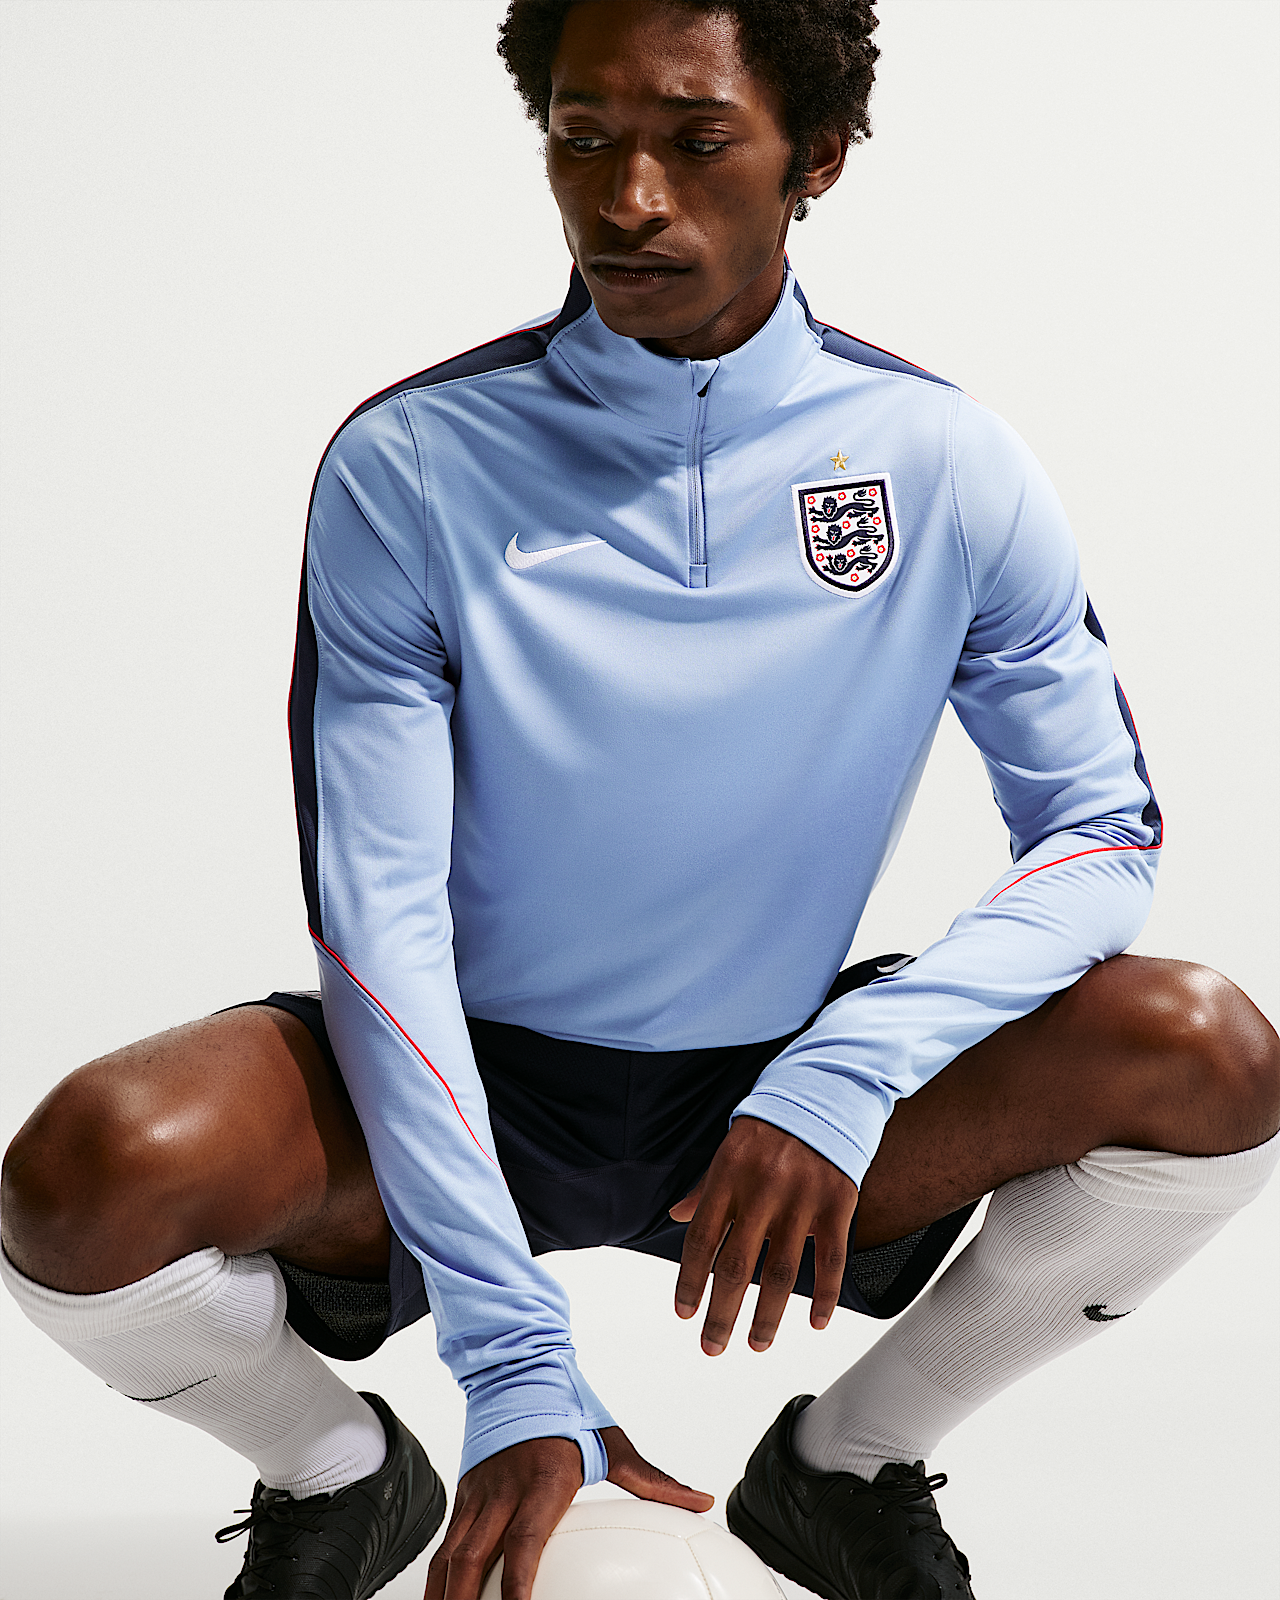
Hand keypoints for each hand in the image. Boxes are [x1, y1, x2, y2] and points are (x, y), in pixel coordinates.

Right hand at [424, 1426, 712, 1599]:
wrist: (518, 1371)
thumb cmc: (568, 1410)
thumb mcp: (612, 1444)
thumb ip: (654, 1481)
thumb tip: (701, 1501)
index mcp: (544, 1479)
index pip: (526, 1539)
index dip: (519, 1580)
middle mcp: (503, 1489)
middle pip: (474, 1555)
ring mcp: (478, 1493)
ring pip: (451, 1554)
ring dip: (444, 1595)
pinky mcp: (463, 1495)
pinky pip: (446, 1543)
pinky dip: (438, 1578)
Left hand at [669, 1115, 857, 1353]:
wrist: (823, 1094)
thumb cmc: (768, 1129)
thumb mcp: (729, 1150)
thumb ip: (706, 1187)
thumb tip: (676, 1215)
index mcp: (728, 1176)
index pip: (702, 1239)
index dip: (690, 1280)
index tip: (684, 1313)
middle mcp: (762, 1189)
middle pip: (737, 1265)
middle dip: (722, 1313)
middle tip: (712, 1346)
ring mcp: (801, 1198)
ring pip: (781, 1272)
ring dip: (767, 1317)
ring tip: (756, 1344)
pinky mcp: (838, 1202)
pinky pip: (830, 1259)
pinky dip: (824, 1296)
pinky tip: (815, 1322)